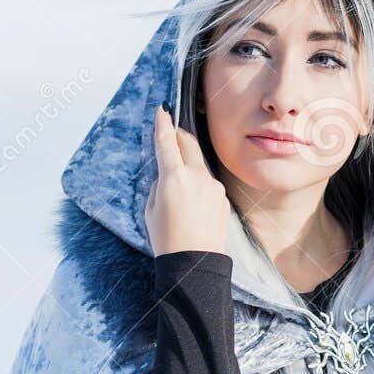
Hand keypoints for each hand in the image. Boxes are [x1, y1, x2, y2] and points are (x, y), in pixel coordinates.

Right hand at [145, 103, 231, 255]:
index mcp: (173, 177)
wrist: (194, 262)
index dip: (163, 124)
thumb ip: (160, 185)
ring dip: (189, 163)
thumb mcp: (152, 209)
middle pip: (188, 143)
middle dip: (179, 136)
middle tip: (172, 135)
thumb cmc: (166, 238)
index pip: (166, 142)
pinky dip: (199, 184)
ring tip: (179, 185)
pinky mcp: (222, 197)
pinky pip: (208, 182)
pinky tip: (192, 204)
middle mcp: (195, 176)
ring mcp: (212, 186)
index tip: (162, 110)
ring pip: (199, 163)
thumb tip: (168, 174)